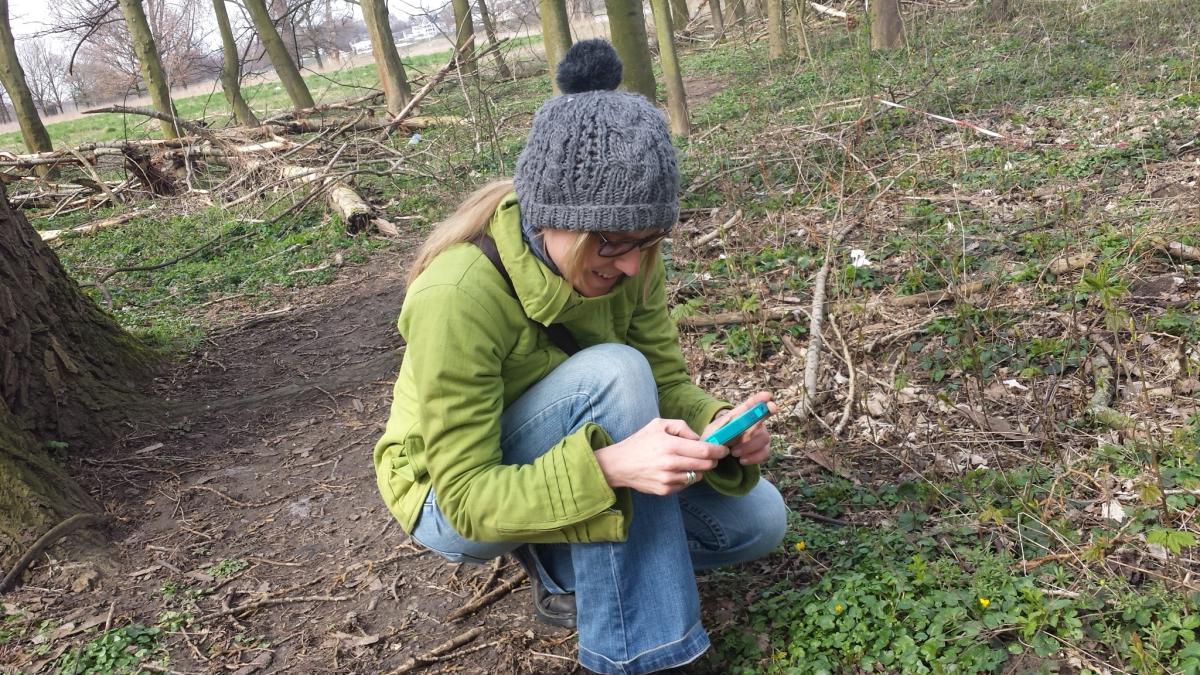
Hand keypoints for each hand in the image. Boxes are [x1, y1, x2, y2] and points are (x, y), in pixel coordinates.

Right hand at [594, 418, 726, 494]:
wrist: (618, 465)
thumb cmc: (640, 442)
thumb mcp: (658, 425)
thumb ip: (682, 427)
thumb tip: (699, 438)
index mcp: (670, 445)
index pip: (705, 451)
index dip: (719, 450)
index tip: (723, 449)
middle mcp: (671, 464)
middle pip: (706, 465)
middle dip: (712, 460)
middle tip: (711, 456)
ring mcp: (668, 479)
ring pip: (698, 476)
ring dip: (699, 469)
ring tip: (688, 461)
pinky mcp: (665, 490)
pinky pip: (686, 484)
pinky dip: (687, 477)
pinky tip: (676, 470)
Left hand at [701, 392, 775, 465]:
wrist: (718, 452)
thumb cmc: (715, 439)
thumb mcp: (711, 433)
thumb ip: (716, 433)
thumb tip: (724, 439)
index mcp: (739, 415)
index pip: (751, 405)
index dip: (759, 400)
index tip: (767, 397)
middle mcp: (753, 422)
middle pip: (761, 421)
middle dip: (753, 433)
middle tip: (737, 444)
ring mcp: (760, 435)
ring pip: (764, 438)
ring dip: (748, 447)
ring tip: (734, 453)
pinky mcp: (762, 449)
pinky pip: (765, 452)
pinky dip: (754, 457)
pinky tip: (742, 460)